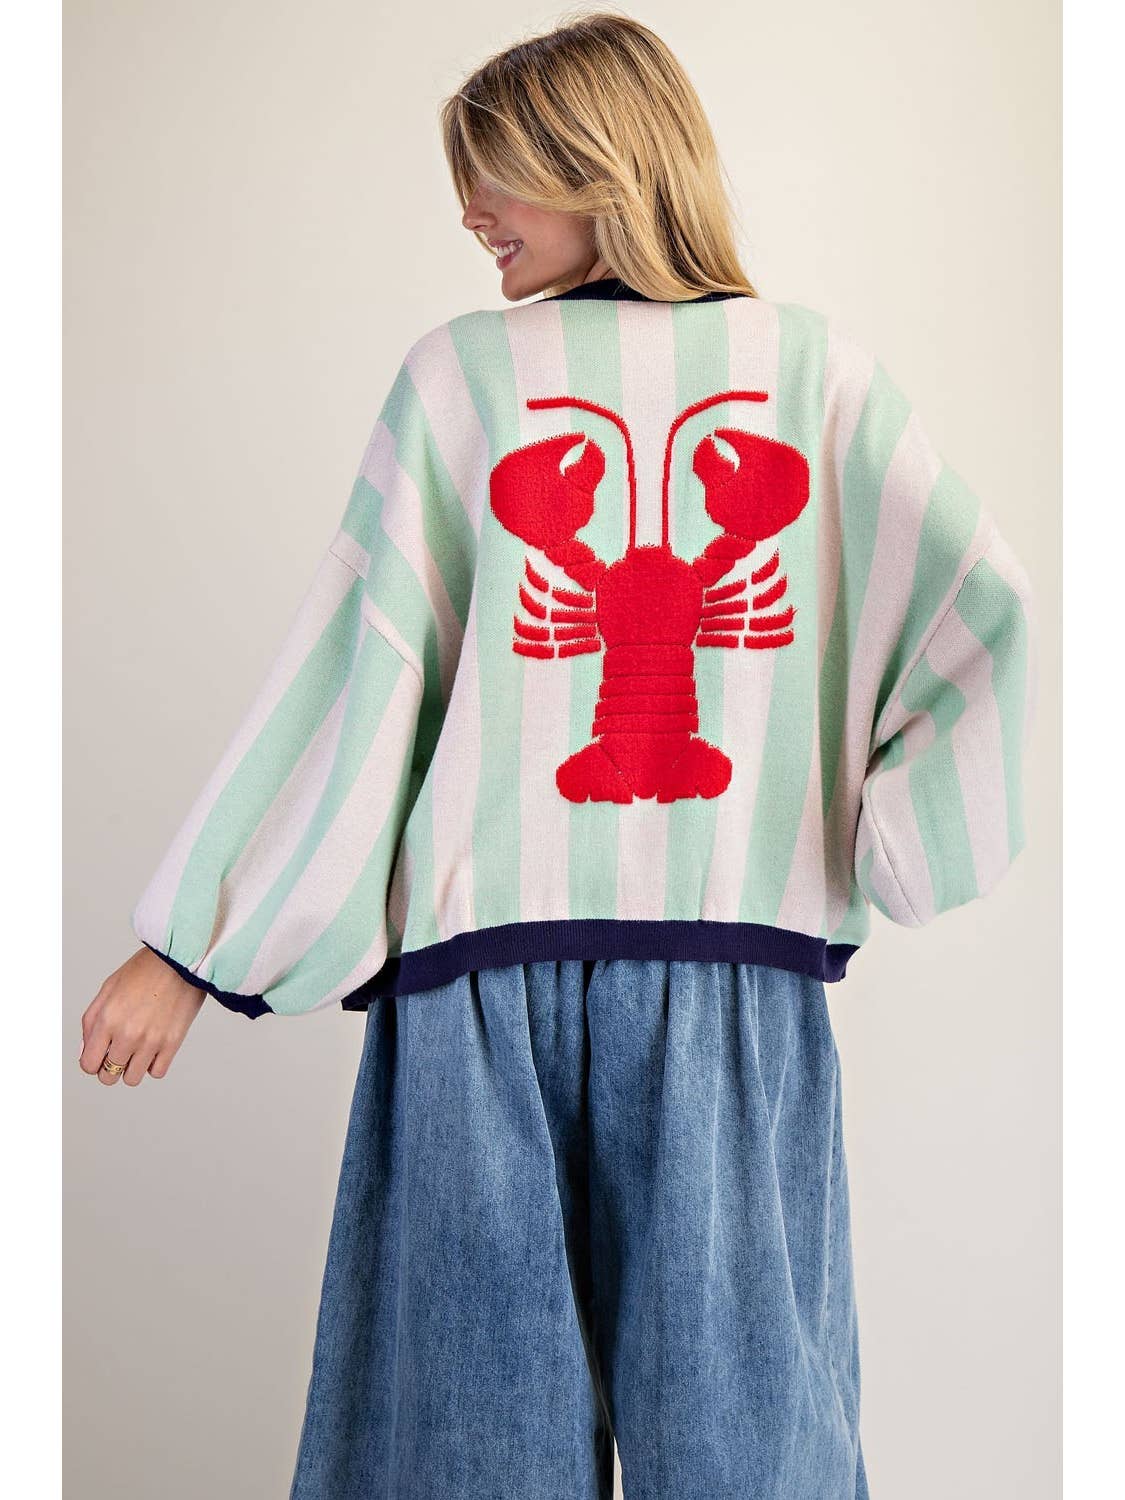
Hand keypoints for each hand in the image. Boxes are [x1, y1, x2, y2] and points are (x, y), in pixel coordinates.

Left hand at [79, 946, 205, 1086]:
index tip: (100, 1056)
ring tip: (138, 1050)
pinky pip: (157, 1072)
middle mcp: (128, 1034)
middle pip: (109, 1076)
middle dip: (110, 1067)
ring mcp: (151, 1041)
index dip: (92, 1063)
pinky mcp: (173, 1042)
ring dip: (132, 1068)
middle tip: (119, 1053)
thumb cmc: (146, 968)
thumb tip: (86, 1049)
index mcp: (107, 1020)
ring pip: (132, 1079)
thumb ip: (91, 1021)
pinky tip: (154, 1047)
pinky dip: (154, 1064)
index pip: (88, 1064)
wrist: (181, 959)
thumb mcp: (108, 988)